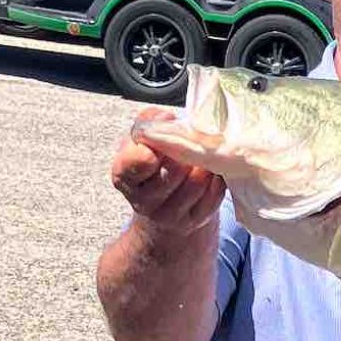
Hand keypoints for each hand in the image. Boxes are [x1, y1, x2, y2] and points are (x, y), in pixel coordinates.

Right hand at [111, 107, 225, 236]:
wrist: (162, 202)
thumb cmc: (152, 162)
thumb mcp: (141, 140)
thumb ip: (149, 121)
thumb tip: (168, 118)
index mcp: (124, 176)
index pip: (136, 164)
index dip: (152, 150)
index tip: (161, 142)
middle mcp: (143, 201)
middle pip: (173, 172)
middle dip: (186, 154)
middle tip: (191, 144)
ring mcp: (168, 216)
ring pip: (196, 184)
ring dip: (205, 165)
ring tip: (204, 155)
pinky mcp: (193, 222)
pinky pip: (213, 197)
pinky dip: (217, 180)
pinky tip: (213, 171)